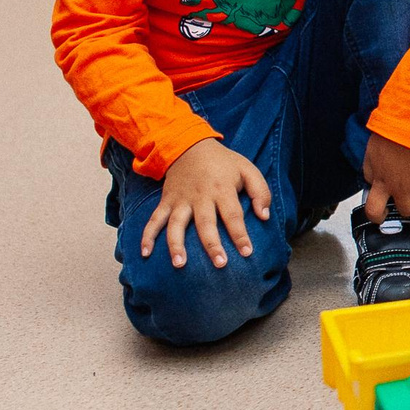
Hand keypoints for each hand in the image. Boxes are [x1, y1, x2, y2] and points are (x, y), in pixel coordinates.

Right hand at [143, 137, 269, 269]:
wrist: (189, 146)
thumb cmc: (223, 163)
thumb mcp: (248, 169)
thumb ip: (260, 192)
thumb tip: (264, 216)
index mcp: (222, 189)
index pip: (233, 215)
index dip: (240, 234)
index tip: (247, 252)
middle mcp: (200, 196)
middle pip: (206, 223)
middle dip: (212, 245)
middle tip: (220, 264)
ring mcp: (180, 200)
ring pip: (177, 224)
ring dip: (176, 244)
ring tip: (179, 264)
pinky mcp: (166, 201)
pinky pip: (155, 219)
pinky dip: (147, 235)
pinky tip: (145, 253)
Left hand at [362, 131, 409, 223]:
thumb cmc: (390, 134)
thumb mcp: (370, 154)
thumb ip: (371, 172)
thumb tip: (373, 182)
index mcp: (382, 183)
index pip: (374, 211)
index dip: (378, 217)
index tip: (383, 215)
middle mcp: (401, 188)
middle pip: (407, 211)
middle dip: (409, 204)